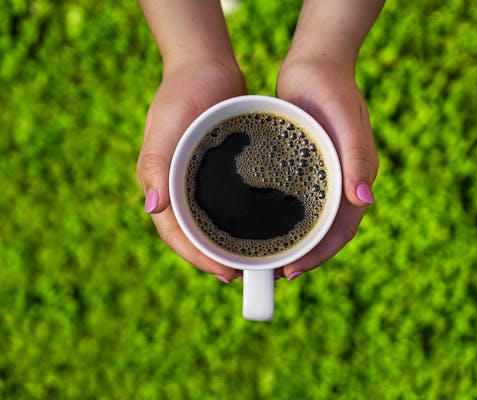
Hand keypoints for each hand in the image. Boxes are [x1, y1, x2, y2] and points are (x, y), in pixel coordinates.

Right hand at [137, 59, 245, 282]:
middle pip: (194, 235)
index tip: (226, 273)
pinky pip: (227, 204)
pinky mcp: (218, 172)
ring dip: (228, 244)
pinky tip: (260, 228)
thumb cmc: (182, 94)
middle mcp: (179, 188)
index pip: (176, 233)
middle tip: (245, 275)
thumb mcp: (166, 126)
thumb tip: (153, 207)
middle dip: (215, 259)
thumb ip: (156, 164)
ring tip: (254, 261)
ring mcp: (198, 182)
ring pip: (211, 223)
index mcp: (162, 184)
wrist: (206, 68)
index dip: (198, 257)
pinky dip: (239, 220)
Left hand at [275, 58, 378, 279]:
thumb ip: (358, 157)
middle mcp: (339, 183)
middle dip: (302, 255)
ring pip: (307, 220)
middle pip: (322, 231)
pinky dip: (280, 218)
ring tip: (264, 258)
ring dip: (290, 241)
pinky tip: (259, 226)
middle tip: (273, 273)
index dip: (319, 253)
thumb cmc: (333, 90)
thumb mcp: (346, 120)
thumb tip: (365, 200)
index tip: (292, 270)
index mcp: (355, 179)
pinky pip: (294, 201)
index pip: (341, 229)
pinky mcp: (301, 167)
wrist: (315, 65)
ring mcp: (320, 177)